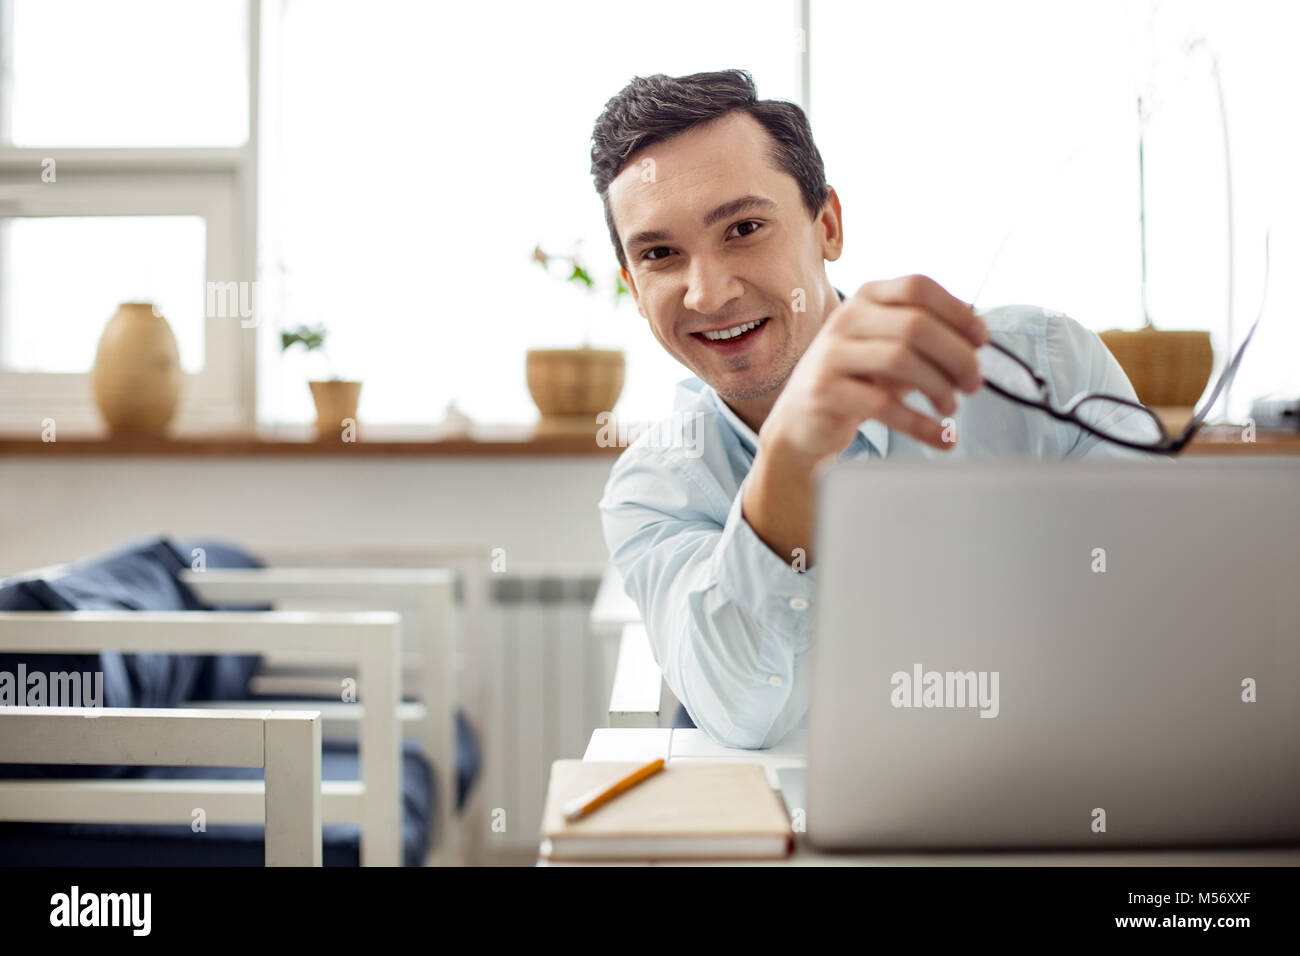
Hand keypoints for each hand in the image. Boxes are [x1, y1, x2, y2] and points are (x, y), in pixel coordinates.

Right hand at [761, 274, 987, 460]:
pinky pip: (884, 405)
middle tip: (974, 384)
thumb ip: (927, 338)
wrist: (801, 420)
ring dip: (939, 387)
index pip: (918, 287)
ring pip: (901, 360)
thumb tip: (976, 335)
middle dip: (957, 356)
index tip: (981, 341)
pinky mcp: (824, 391)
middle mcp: (846, 318)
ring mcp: (831, 353)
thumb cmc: (857, 381)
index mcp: (867, 297)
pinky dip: (921, 424)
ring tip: (951, 407)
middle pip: (916, 325)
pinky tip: (940, 436)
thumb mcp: (891, 349)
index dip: (957, 312)